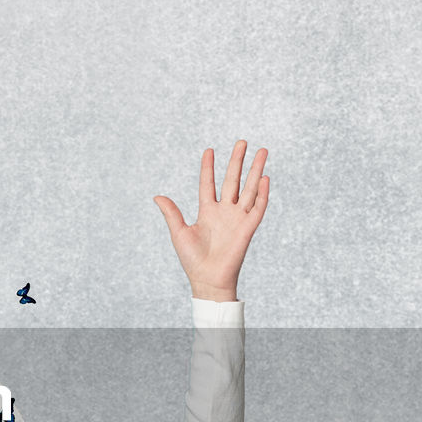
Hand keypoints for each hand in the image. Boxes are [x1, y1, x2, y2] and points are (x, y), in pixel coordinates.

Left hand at [153, 140, 268, 299]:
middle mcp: (224, 211)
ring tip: (262, 151)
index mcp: (207, 211)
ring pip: (248, 189)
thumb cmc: (192, 260)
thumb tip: (157, 196)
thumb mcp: (179, 233)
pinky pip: (257, 208)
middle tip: (242, 142)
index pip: (208, 183)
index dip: (208, 167)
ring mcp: (237, 218)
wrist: (207, 279)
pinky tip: (264, 178)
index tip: (209, 149)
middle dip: (237, 161)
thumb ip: (171, 213)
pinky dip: (262, 194)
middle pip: (232, 180)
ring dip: (255, 171)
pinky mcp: (248, 228)